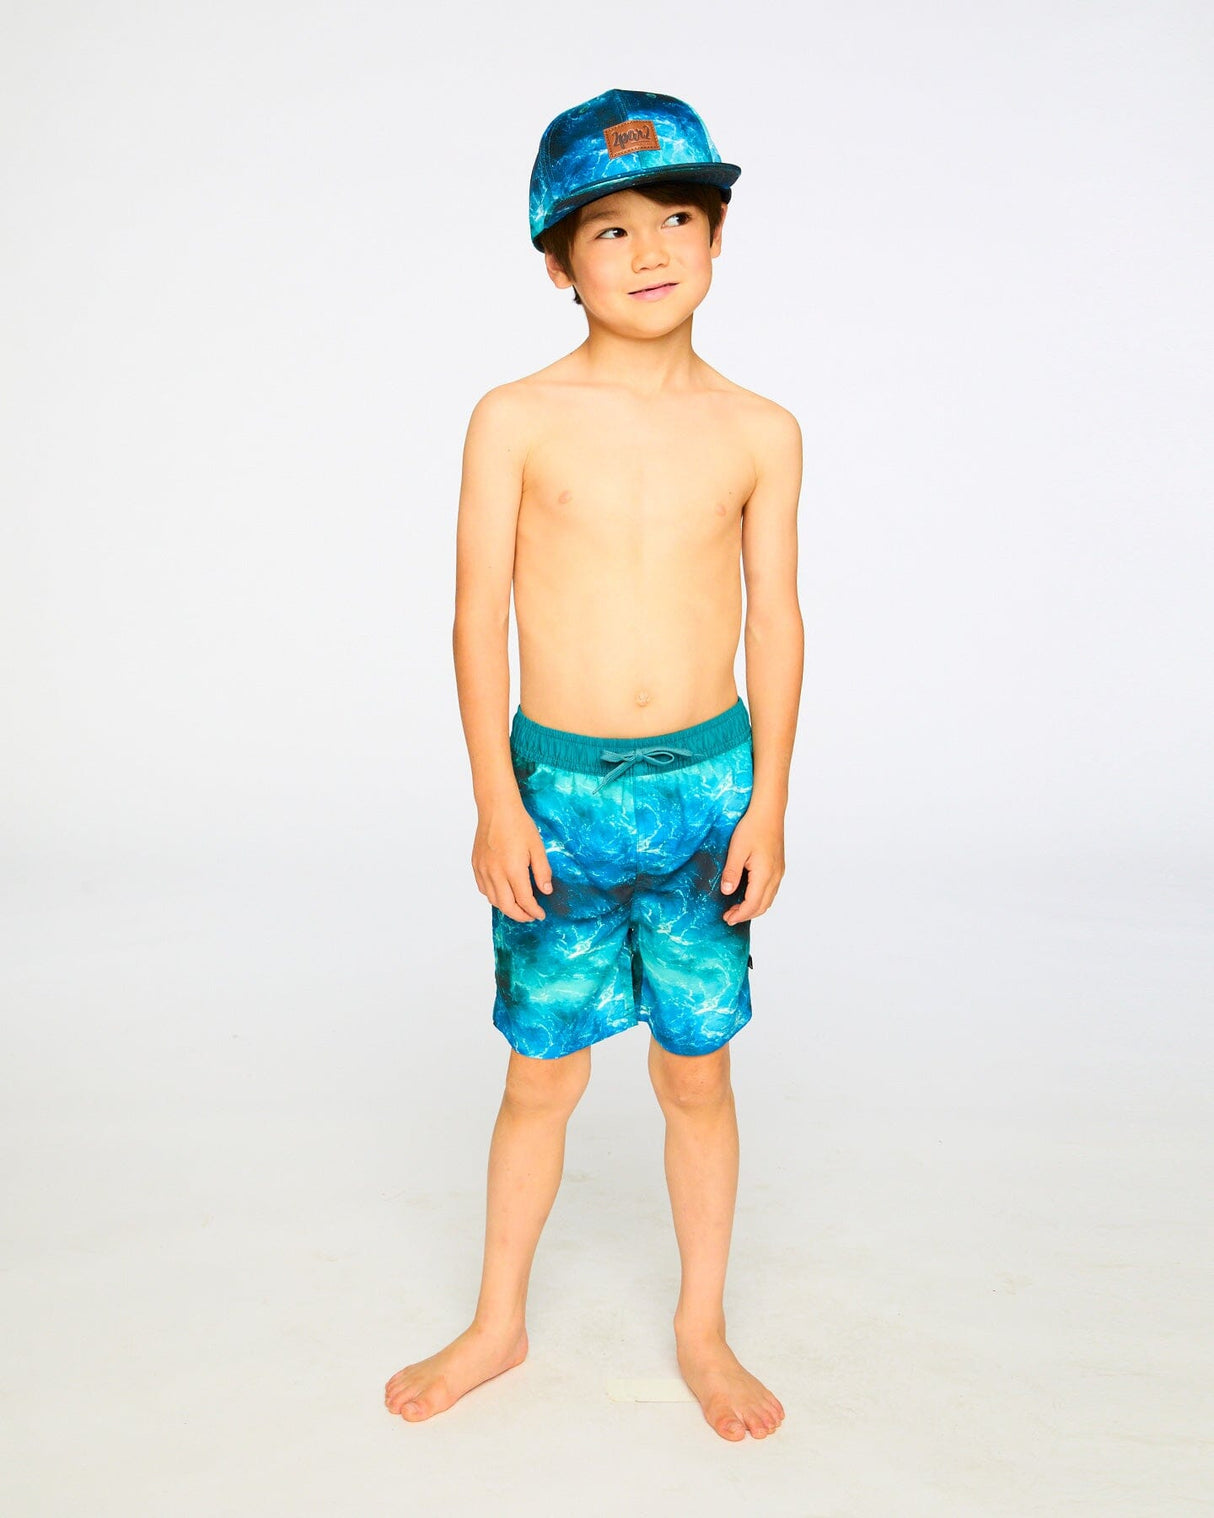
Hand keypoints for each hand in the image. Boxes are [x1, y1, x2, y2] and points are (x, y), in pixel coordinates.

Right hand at [472, 800, 553, 922]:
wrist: (497, 808)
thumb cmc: (518, 824)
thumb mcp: (537, 847)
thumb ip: (542, 871)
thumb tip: (545, 891)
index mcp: (513, 869)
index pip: (524, 900)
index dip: (533, 911)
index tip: (540, 914)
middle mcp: (495, 873)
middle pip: (506, 906)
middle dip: (520, 916)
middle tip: (530, 917)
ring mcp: (483, 869)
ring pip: (493, 900)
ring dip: (506, 908)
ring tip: (517, 908)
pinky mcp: (476, 865)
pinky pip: (483, 888)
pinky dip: (493, 897)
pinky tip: (502, 894)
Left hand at [720, 805, 785, 924]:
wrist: (769, 811)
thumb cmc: (753, 827)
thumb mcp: (737, 850)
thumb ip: (732, 872)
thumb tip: (726, 892)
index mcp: (765, 874)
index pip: (753, 904)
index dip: (740, 915)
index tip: (727, 919)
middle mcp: (775, 876)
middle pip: (763, 905)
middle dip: (746, 914)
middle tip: (729, 917)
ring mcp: (779, 872)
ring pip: (768, 899)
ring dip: (753, 907)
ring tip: (736, 908)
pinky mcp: (778, 867)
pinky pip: (770, 890)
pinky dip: (759, 898)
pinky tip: (747, 894)